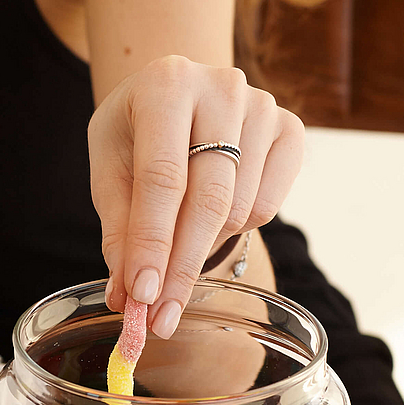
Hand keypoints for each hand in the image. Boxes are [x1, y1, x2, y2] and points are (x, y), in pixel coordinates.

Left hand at [88, 55, 303, 337]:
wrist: (175, 91)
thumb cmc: (136, 132)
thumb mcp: (111, 169)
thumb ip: (119, 230)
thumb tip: (127, 298)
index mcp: (165, 84)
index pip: (161, 180)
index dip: (152, 244)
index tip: (142, 298)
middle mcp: (222, 87)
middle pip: (208, 200)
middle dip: (181, 267)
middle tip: (160, 319)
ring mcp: (263, 105)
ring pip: (238, 209)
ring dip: (203, 244)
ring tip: (177, 236)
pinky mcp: (292, 128)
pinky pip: (266, 206)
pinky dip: (236, 226)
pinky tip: (212, 211)